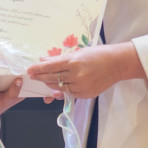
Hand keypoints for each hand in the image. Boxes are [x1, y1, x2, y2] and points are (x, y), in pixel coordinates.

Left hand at [26, 43, 143, 100]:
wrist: (118, 64)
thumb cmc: (98, 54)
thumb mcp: (78, 52)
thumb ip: (60, 58)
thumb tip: (44, 59)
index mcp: (74, 62)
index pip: (51, 66)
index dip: (38, 69)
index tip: (29, 70)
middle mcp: (77, 75)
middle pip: (53, 78)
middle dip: (41, 77)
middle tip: (33, 76)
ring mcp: (82, 86)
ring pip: (60, 88)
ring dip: (51, 85)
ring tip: (46, 81)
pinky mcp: (86, 94)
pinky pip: (70, 94)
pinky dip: (64, 90)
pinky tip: (61, 86)